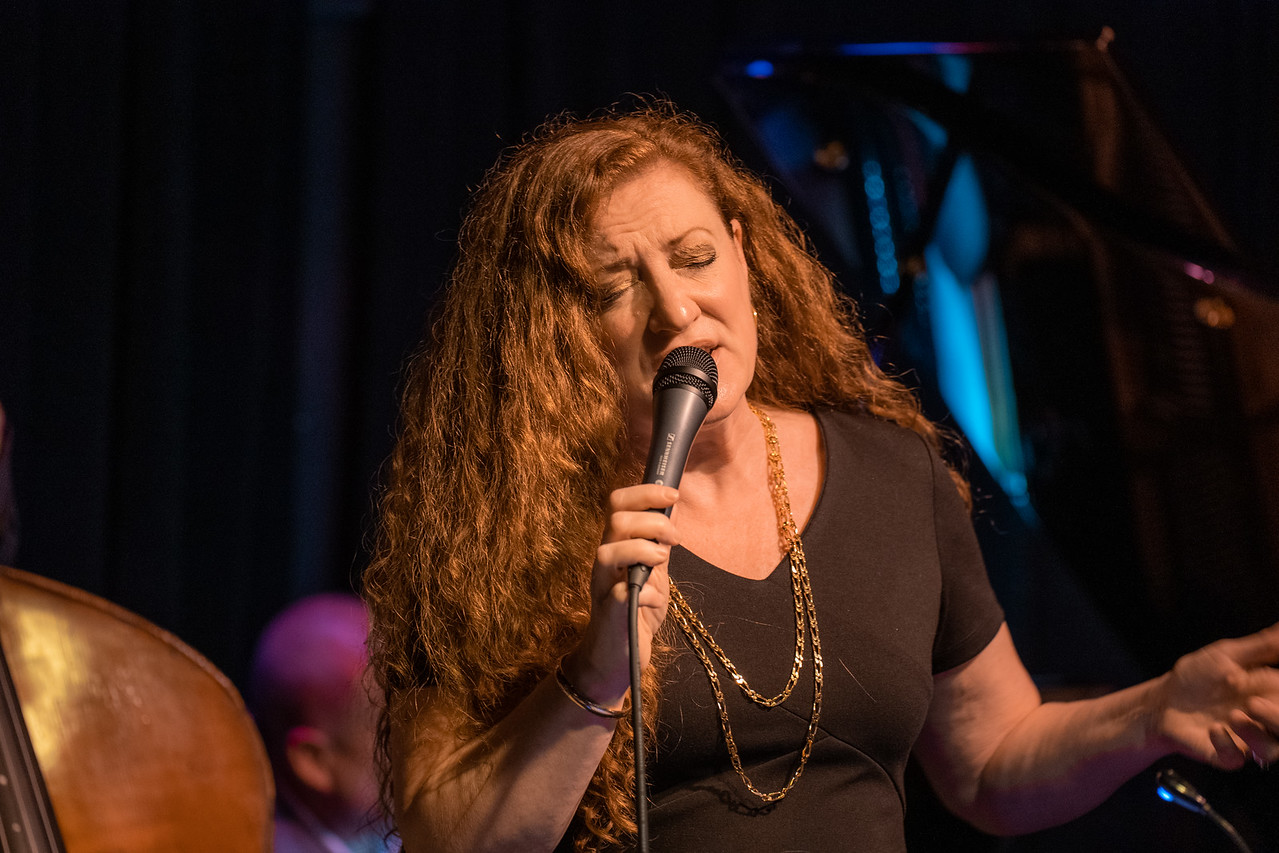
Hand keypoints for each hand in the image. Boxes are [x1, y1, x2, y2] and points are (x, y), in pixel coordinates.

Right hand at [562, 483, 679, 707]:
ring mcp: (603, 586)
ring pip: (608, 550)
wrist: (620, 657)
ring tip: (663, 562)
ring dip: (645, 549)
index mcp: (616, 545)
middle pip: (616, 520)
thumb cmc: (636, 611)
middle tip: (675, 539)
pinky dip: (648, 592)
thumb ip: (658, 542)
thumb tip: (671, 510)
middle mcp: (604, 561)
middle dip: (653, 521)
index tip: (673, 495)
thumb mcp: (653, 570)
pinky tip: (656, 599)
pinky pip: (622, 593)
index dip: (645, 492)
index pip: (618, 503)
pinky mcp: (610, 613)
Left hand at [1155, 622, 1278, 769]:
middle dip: (1278, 718)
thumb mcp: (1227, 655)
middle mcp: (1261, 720)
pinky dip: (1227, 746)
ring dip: (1257, 734)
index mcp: (1268, 693)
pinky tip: (1214, 730)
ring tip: (1235, 715)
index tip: (1271, 681)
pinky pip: (1234, 759)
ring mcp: (1243, 739)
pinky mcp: (1222, 754)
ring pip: (1270, 750)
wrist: (1161, 700)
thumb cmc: (1196, 677)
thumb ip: (1262, 646)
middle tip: (1254, 703)